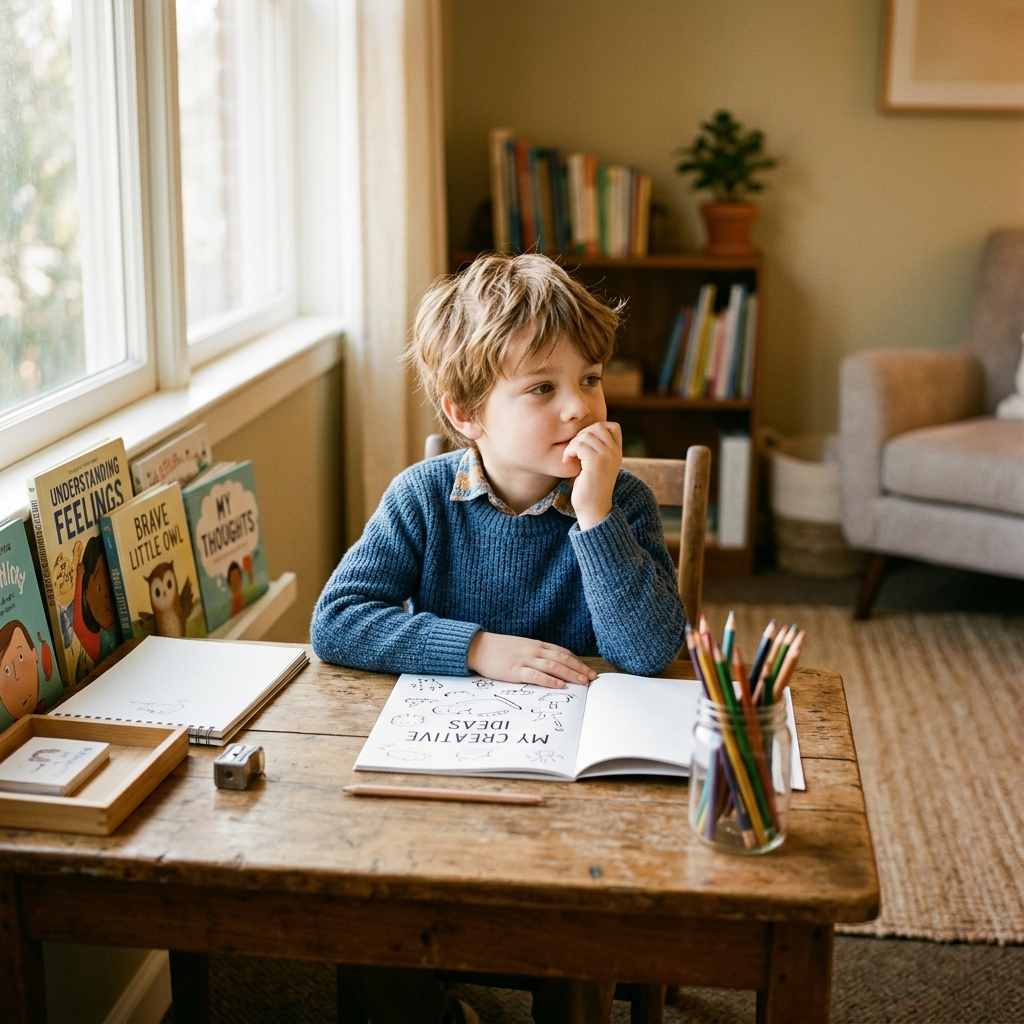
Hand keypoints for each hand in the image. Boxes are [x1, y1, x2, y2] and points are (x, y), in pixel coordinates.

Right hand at [467, 631, 596, 687]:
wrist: (477, 646)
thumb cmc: (498, 649)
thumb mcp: (520, 647)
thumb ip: (535, 654)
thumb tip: (551, 665)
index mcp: (536, 644)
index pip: (562, 652)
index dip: (577, 661)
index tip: (588, 670)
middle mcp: (533, 650)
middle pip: (562, 659)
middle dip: (579, 669)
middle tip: (592, 678)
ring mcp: (524, 659)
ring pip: (553, 666)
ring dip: (570, 674)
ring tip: (583, 682)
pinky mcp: (515, 670)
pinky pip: (535, 675)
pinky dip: (549, 680)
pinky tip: (560, 686)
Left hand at [563, 421, 621, 530]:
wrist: (593, 509)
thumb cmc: (589, 487)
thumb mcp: (596, 464)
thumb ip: (596, 448)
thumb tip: (584, 431)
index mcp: (617, 452)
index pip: (612, 426)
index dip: (595, 429)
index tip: (583, 444)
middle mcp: (615, 452)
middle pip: (597, 427)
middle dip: (581, 435)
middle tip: (573, 451)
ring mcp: (608, 456)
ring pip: (586, 435)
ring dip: (572, 444)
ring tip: (570, 457)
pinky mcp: (596, 462)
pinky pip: (579, 445)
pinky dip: (569, 451)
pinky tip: (567, 461)